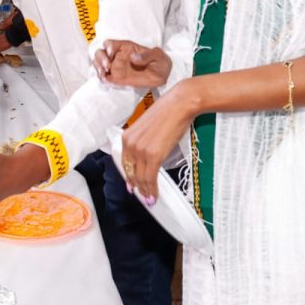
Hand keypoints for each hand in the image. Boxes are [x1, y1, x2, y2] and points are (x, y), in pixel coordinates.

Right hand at [95, 40, 170, 87]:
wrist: (162, 77)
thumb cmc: (160, 63)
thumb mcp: (158, 56)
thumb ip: (148, 55)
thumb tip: (134, 57)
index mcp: (126, 47)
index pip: (111, 43)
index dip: (108, 47)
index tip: (111, 54)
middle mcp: (118, 56)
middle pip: (100, 52)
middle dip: (100, 58)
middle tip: (107, 66)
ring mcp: (116, 67)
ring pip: (99, 63)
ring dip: (98, 68)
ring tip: (104, 74)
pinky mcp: (116, 78)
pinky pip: (104, 76)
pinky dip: (101, 78)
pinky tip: (106, 80)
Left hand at [120, 81, 199, 200]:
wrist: (179, 105)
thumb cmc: (168, 113)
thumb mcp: (147, 128)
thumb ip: (142, 143)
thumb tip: (146, 159)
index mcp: (126, 137)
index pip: (125, 163)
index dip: (129, 177)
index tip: (133, 186)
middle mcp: (130, 145)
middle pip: (131, 172)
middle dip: (137, 187)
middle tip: (143, 196)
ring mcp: (141, 151)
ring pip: (140, 178)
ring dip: (146, 191)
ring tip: (150, 199)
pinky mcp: (153, 156)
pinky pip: (150, 178)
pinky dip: (152, 189)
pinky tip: (155, 196)